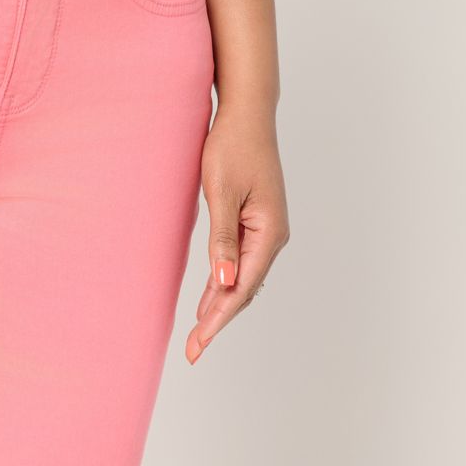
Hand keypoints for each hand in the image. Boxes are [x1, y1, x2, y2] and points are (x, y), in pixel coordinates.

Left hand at [185, 108, 287, 361]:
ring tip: (198, 336)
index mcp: (269, 232)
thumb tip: (223, 282)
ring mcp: (266, 231)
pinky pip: (239, 263)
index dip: (219, 319)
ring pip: (241, 280)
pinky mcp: (255, 224)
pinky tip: (208, 301)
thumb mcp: (221, 193)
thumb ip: (222, 240)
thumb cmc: (232, 146)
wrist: (246, 114)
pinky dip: (222, 285)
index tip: (199, 343)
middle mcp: (273, 237)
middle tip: (193, 351)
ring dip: (219, 307)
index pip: (241, 287)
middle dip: (217, 321)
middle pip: (243, 290)